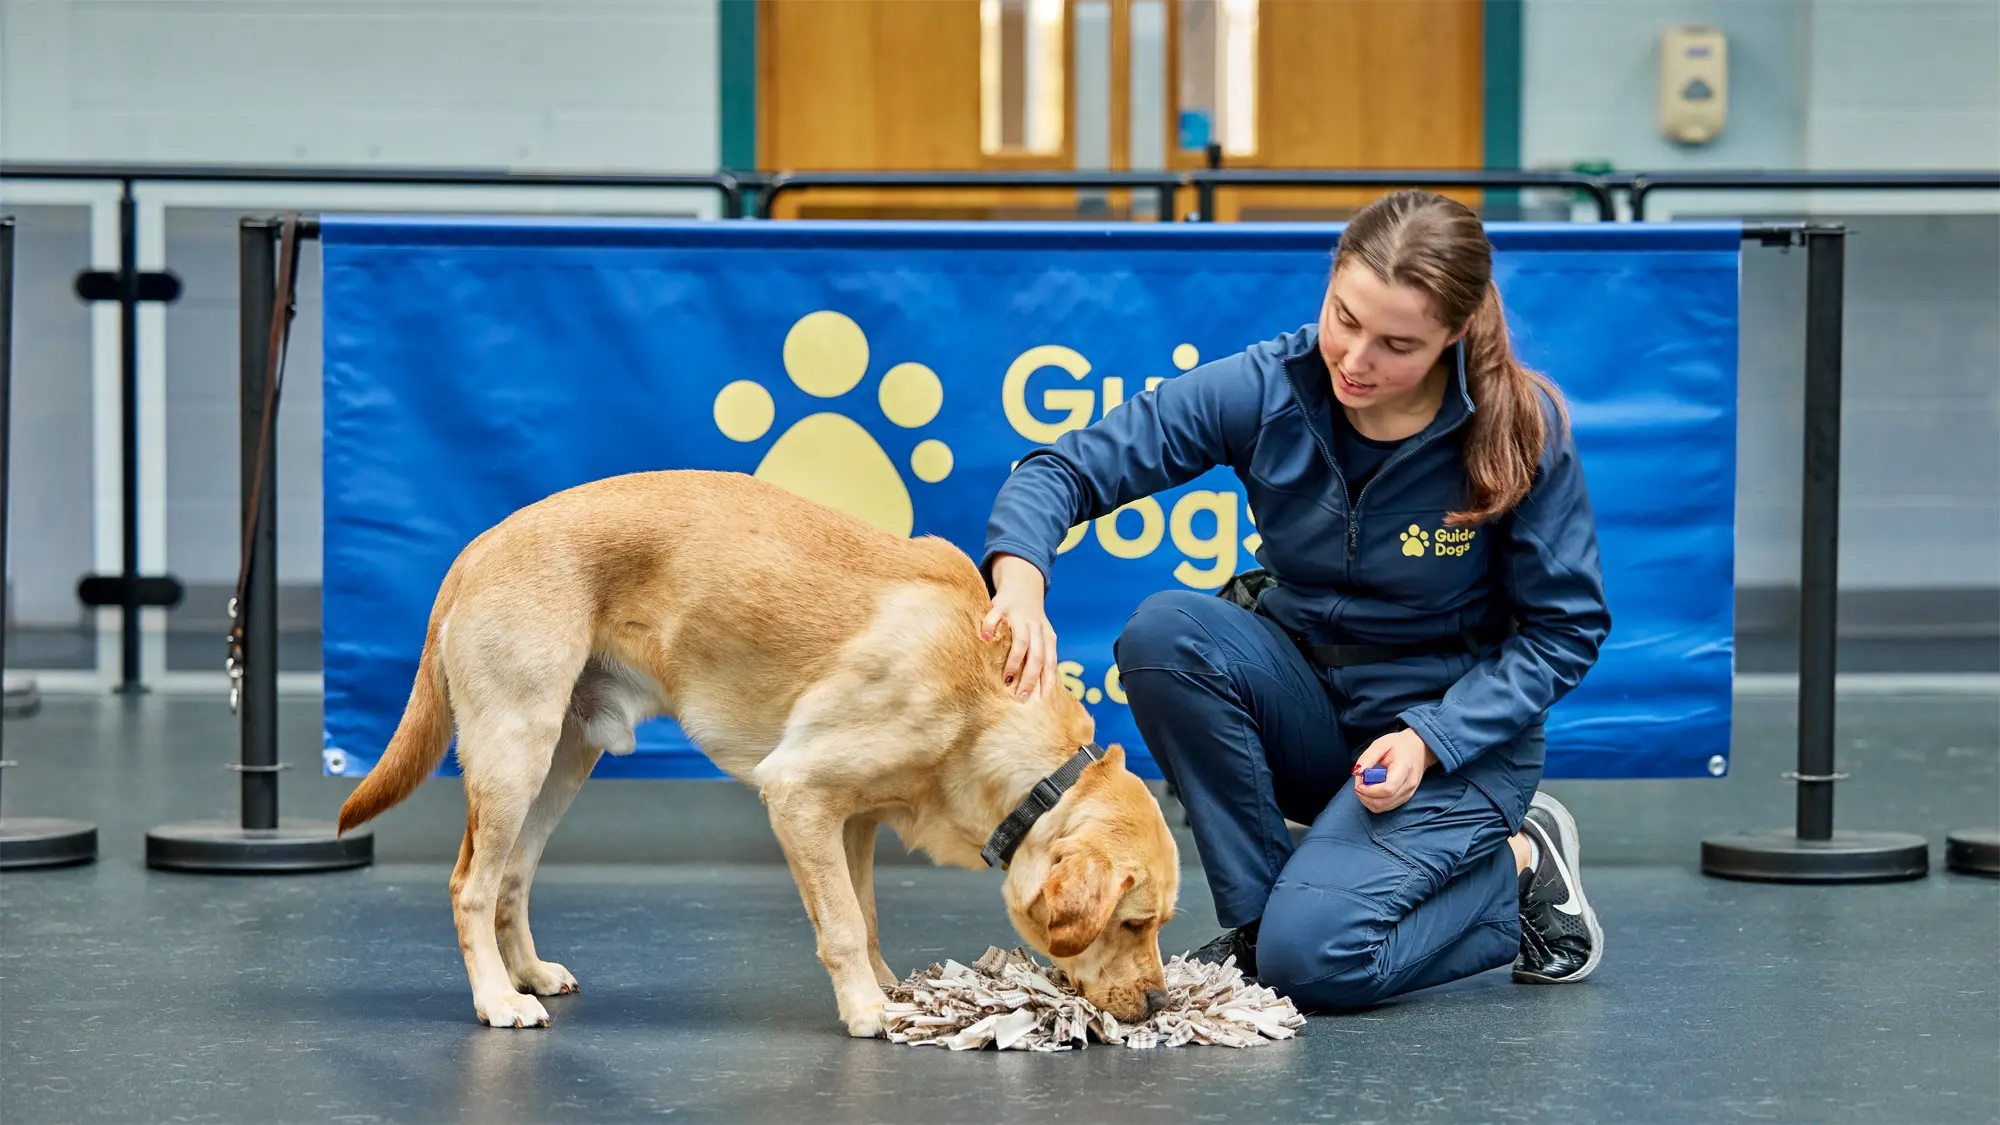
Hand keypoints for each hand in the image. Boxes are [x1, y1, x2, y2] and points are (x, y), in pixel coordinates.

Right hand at [981, 554, 1058, 701]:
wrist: (1022, 585)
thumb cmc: (1031, 620)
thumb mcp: (1042, 635)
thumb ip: (1042, 656)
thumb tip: (1042, 689)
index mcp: (1047, 636)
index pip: (1050, 661)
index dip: (1047, 680)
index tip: (1041, 700)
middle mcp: (1035, 627)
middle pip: (1037, 655)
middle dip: (1030, 678)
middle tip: (1021, 696)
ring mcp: (1018, 616)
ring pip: (1020, 642)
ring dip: (1014, 662)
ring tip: (1007, 680)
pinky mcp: (1002, 606)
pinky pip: (995, 618)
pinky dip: (990, 628)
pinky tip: (985, 640)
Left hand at [1352, 728, 1437, 813]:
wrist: (1420, 749)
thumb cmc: (1400, 745)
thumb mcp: (1381, 744)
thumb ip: (1368, 758)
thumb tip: (1356, 772)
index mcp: (1404, 768)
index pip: (1387, 789)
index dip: (1369, 790)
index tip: (1358, 783)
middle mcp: (1409, 784)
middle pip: (1384, 801)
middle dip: (1365, 796)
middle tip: (1358, 784)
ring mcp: (1408, 793)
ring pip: (1384, 807)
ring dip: (1368, 801)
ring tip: (1364, 786)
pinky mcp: (1405, 798)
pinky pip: (1387, 807)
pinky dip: (1374, 802)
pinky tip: (1370, 791)